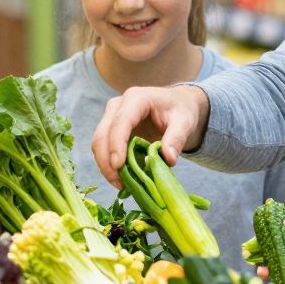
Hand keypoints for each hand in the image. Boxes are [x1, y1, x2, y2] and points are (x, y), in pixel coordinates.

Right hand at [92, 84, 209, 187]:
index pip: (120, 122)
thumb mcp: (185, 121)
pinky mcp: (111, 130)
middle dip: (106, 161)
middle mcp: (118, 106)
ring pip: (99, 144)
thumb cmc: (182, 110)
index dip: (116, 144)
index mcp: (136, 99)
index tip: (118, 165)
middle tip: (119, 183)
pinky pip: (104, 150)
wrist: (177, 105)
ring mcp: (111, 118)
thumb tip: (169, 159)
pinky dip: (110, 165)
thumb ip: (177, 138)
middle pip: (102, 135)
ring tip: (121, 184)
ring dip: (106, 166)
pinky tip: (122, 179)